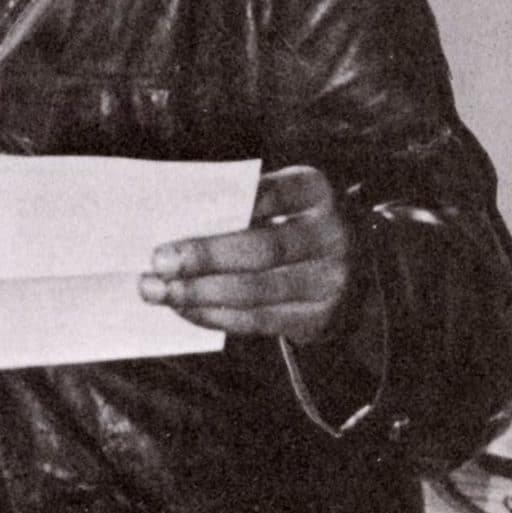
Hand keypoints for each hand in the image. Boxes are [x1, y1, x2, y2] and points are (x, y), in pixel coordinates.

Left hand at [140, 165, 351, 345]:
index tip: (181, 211)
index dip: (227, 204)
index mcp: (316, 191)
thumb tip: (178, 221)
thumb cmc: (293, 220)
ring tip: (157, 291)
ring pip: (256, 291)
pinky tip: (184, 309)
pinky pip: (259, 321)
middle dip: (205, 256)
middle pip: (263, 249)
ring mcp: (329, 281)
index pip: (270, 193)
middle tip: (158, 260)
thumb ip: (242, 203)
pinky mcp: (318, 318)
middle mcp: (331, 235)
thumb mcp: (282, 198)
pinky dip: (215, 316)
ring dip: (200, 294)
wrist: (354, 265)